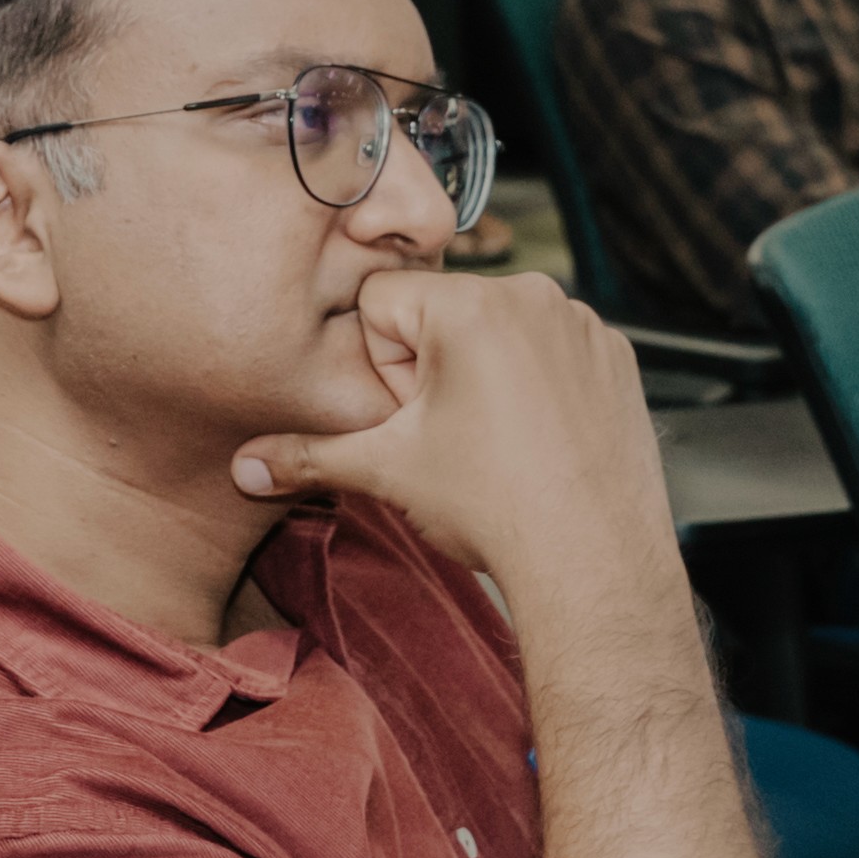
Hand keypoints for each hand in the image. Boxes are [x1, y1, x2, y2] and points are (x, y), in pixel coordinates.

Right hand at [227, 261, 679, 624]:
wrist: (593, 562)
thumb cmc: (496, 508)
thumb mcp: (389, 471)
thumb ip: (308, 456)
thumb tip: (243, 468)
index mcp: (470, 304)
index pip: (382, 301)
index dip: (383, 367)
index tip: (411, 417)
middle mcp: (532, 295)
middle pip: (442, 313)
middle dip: (431, 371)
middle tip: (452, 438)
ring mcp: (581, 324)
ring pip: (498, 331)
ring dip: (484, 375)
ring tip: (497, 444)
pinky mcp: (615, 355)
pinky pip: (552, 350)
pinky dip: (538, 386)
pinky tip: (538, 441)